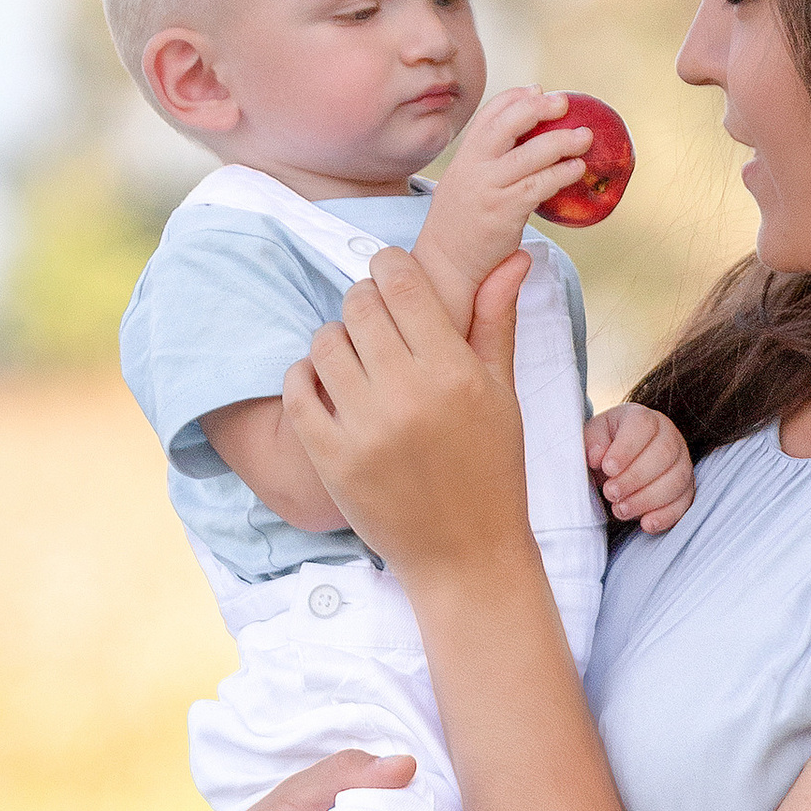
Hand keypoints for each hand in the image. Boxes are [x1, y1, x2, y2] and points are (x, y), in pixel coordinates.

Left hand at [285, 247, 533, 590]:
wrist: (466, 554)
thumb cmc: (491, 470)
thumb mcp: (503, 394)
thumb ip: (496, 320)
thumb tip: (513, 256)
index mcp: (454, 372)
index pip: (401, 281)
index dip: (389, 266)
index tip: (391, 275)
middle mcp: (407, 394)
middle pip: (358, 304)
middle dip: (364, 301)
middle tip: (375, 321)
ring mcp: (364, 428)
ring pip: (324, 341)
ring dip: (336, 339)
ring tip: (356, 359)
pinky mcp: (330, 458)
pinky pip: (297, 388)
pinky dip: (306, 377)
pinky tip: (330, 387)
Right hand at [416, 88, 590, 322]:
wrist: (446, 264)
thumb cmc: (461, 224)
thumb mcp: (466, 182)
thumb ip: (488, 160)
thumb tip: (526, 140)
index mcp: (465, 157)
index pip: (489, 115)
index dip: (515, 98)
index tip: (538, 90)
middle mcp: (474, 168)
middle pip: (507, 125)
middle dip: (538, 108)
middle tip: (564, 103)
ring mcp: (489, 189)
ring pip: (530, 155)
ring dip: (562, 141)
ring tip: (585, 137)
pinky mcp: (504, 213)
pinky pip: (539, 186)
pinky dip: (561, 174)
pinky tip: (577, 169)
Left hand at [587, 400, 695, 534]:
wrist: (616, 462)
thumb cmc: (604, 447)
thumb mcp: (591, 438)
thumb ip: (592, 442)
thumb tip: (598, 456)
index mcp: (643, 419)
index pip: (643, 426)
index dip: (626, 448)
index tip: (607, 468)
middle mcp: (669, 436)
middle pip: (664, 454)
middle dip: (635, 478)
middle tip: (610, 493)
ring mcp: (682, 462)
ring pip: (676, 480)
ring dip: (647, 499)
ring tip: (620, 509)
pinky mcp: (686, 488)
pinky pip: (685, 502)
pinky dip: (666, 516)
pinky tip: (646, 524)